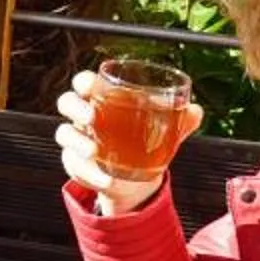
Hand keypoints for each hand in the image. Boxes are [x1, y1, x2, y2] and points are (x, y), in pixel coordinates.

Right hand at [56, 70, 203, 216]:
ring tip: (94, 152)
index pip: (85, 82)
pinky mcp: (76, 165)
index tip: (91, 85)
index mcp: (103, 100)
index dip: (84, 80)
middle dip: (75, 107)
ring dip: (76, 142)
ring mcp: (78, 141)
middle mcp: (85, 117)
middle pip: (66, 102)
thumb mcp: (163, 131)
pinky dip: (89, 174)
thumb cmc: (143, 143)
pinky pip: (74, 166)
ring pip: (64, 133)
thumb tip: (195, 111)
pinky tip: (106, 179)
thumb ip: (179, 120)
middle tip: (92, 117)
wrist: (134, 180)